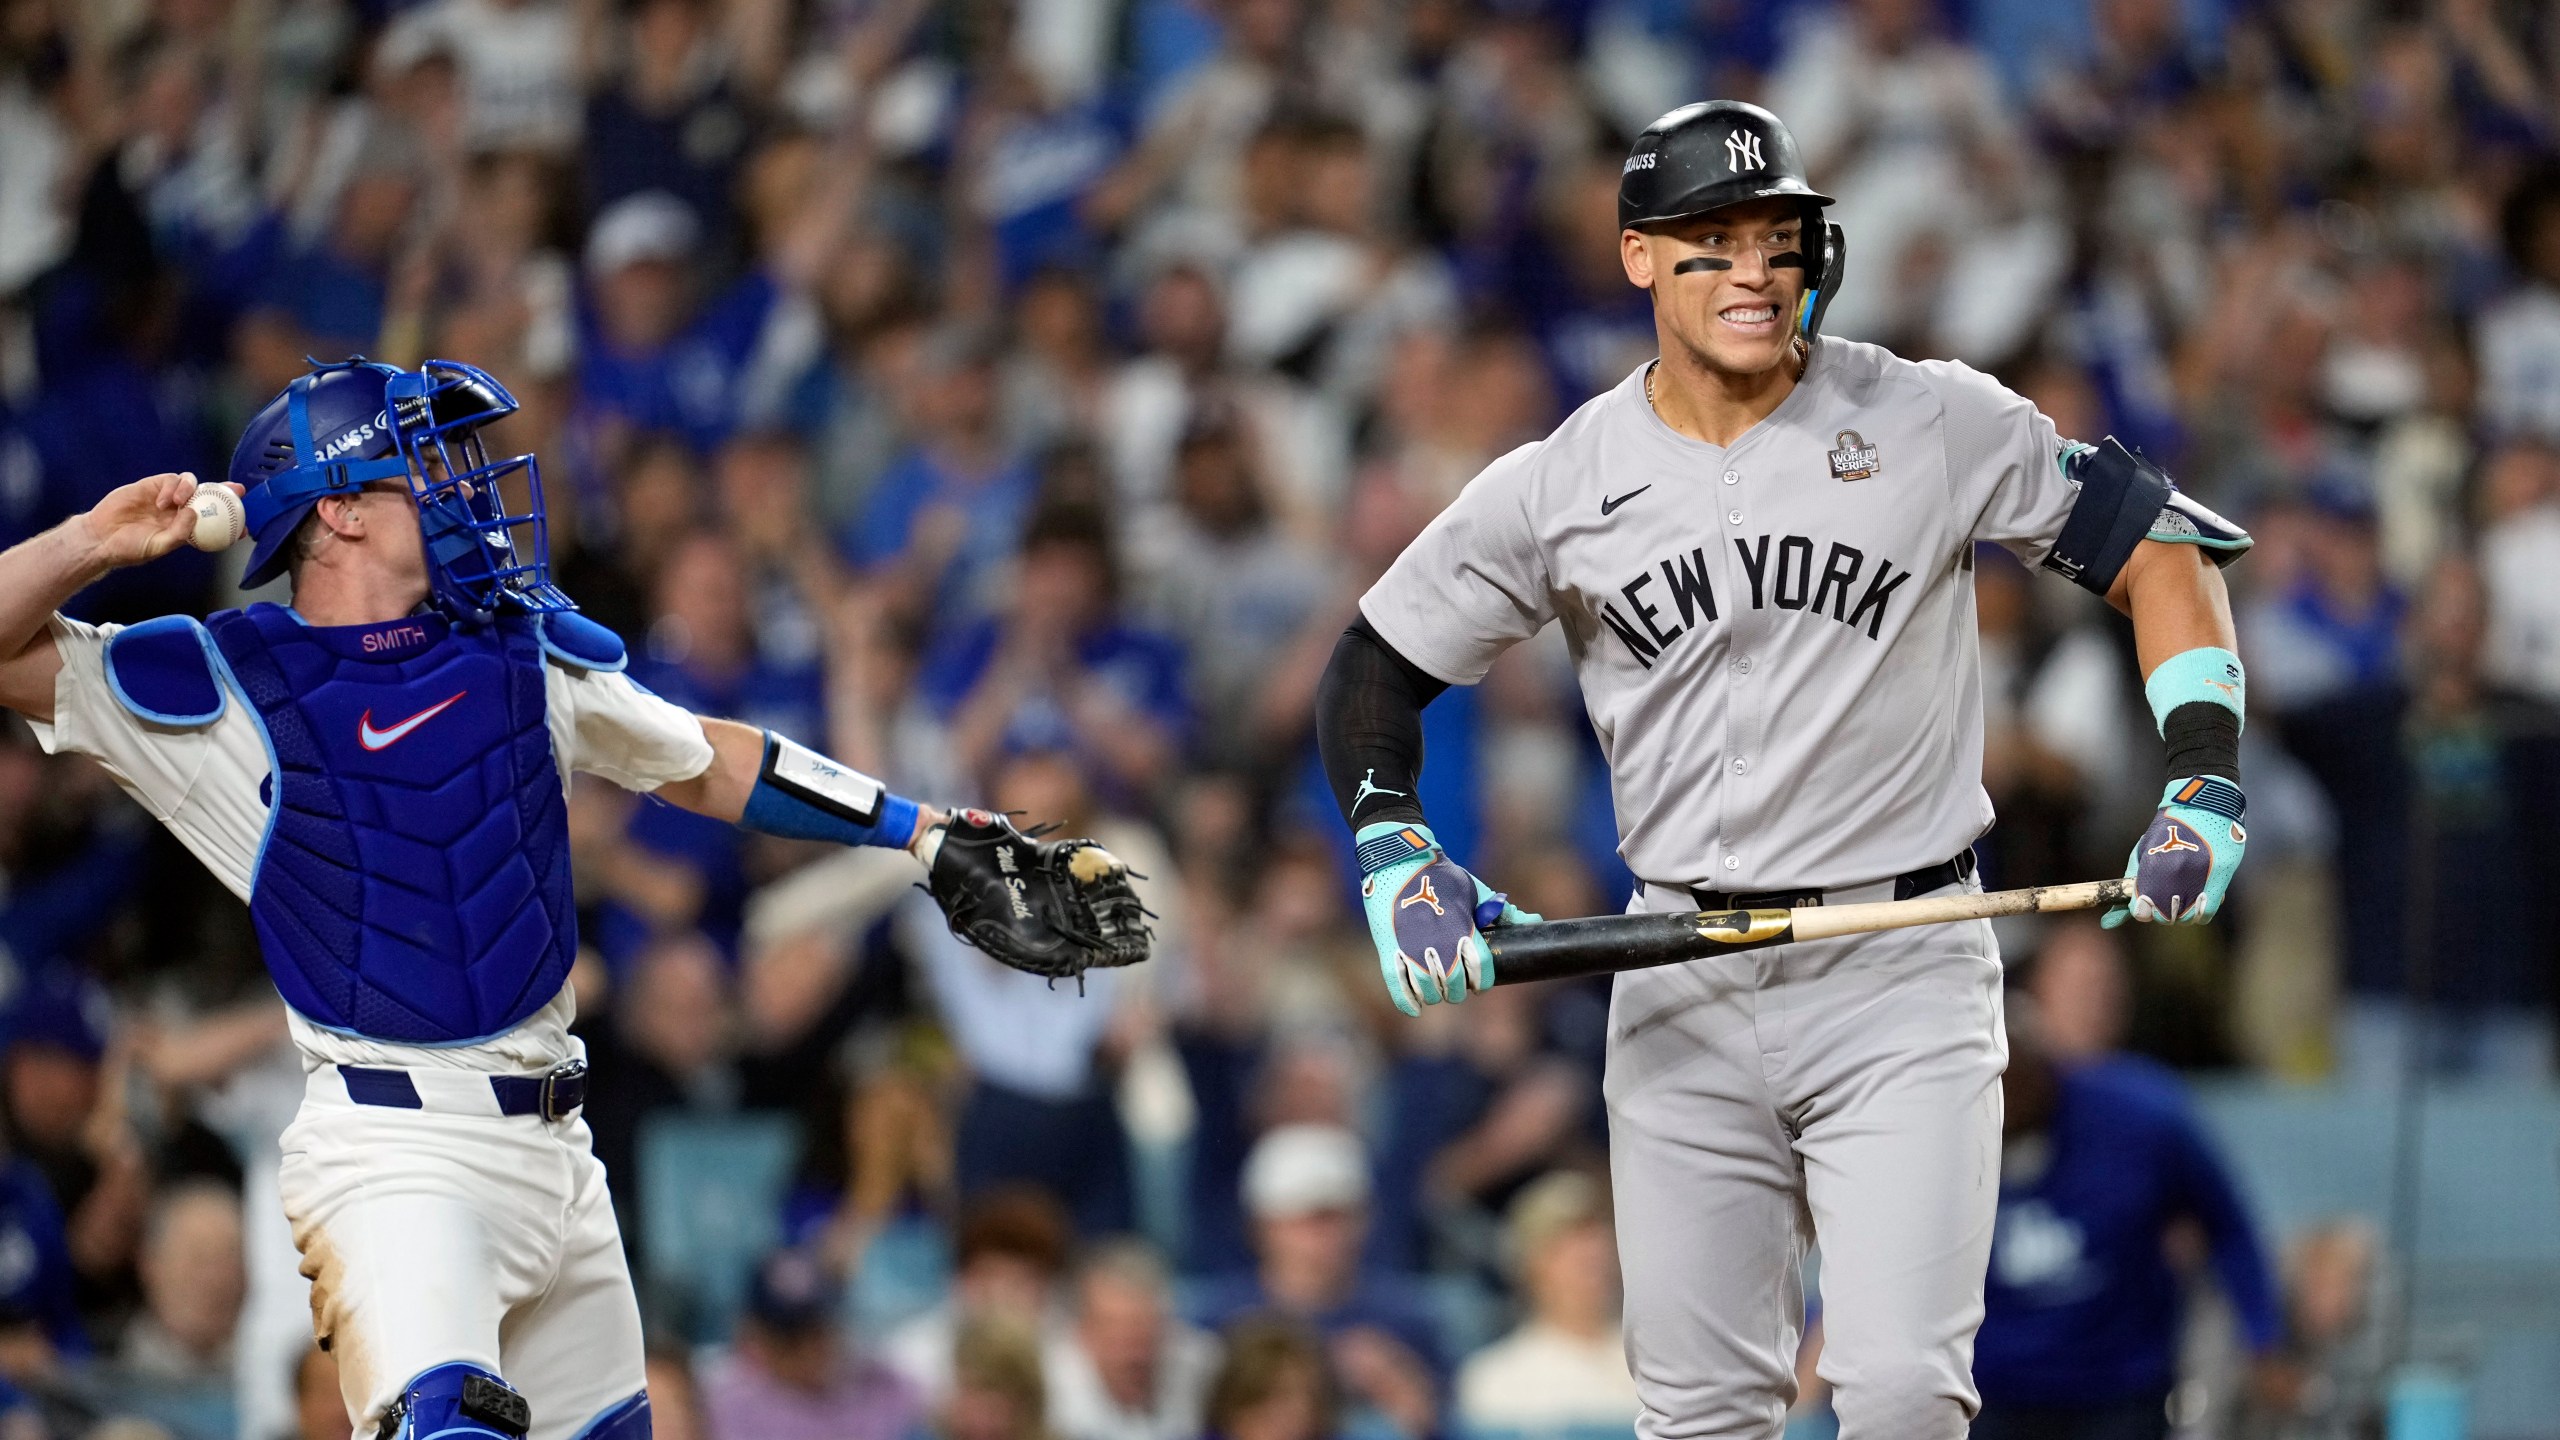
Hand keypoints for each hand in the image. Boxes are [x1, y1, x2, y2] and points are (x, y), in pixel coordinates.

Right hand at [75, 473, 239, 570]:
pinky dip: (172, 487)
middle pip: (209, 495)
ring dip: (191, 489)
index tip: (245, 522)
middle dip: (226, 491)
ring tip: (179, 503)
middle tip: (238, 490)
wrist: (101, 537)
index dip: (230, 519)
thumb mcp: (158, 547)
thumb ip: (179, 533)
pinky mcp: (151, 486)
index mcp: (185, 528)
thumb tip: (196, 514)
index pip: (214, 520)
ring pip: (191, 484)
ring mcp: (166, 497)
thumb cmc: (129, 547)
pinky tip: (163, 501)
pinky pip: (170, 480)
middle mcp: (179, 510)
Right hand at [1356, 822, 1539, 1015]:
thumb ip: (1502, 911)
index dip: (1480, 981)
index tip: (1478, 980)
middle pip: (1455, 988)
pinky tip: (1416, 1008)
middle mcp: (1438, 945)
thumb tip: (1535, 921)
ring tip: (1437, 988)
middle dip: (1458, 990)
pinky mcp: (1389, 951)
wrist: (1397, 859)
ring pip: (1429, 992)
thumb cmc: (1441, 874)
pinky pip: (1400, 988)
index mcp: (1463, 930)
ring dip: (1436, 994)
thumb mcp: (1474, 889)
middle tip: (1457, 984)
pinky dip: (1409, 1002)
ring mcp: (1411, 950)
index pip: (1480, 973)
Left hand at [2105, 776, 2246, 925]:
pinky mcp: (2220, 876)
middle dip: (2161, 914)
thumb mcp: (2141, 856)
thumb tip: (2106, 924)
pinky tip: (2196, 900)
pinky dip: (2199, 913)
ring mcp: (2198, 874)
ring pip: (2186, 918)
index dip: (2142, 911)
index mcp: (2151, 866)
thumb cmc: (2166, 831)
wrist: (2202, 805)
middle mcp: (2174, 872)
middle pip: (2164, 917)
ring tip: (2181, 898)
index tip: (2145, 903)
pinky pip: (2206, 912)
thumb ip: (2127, 890)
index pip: (2141, 912)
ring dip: (2181, 914)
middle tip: (2164, 900)